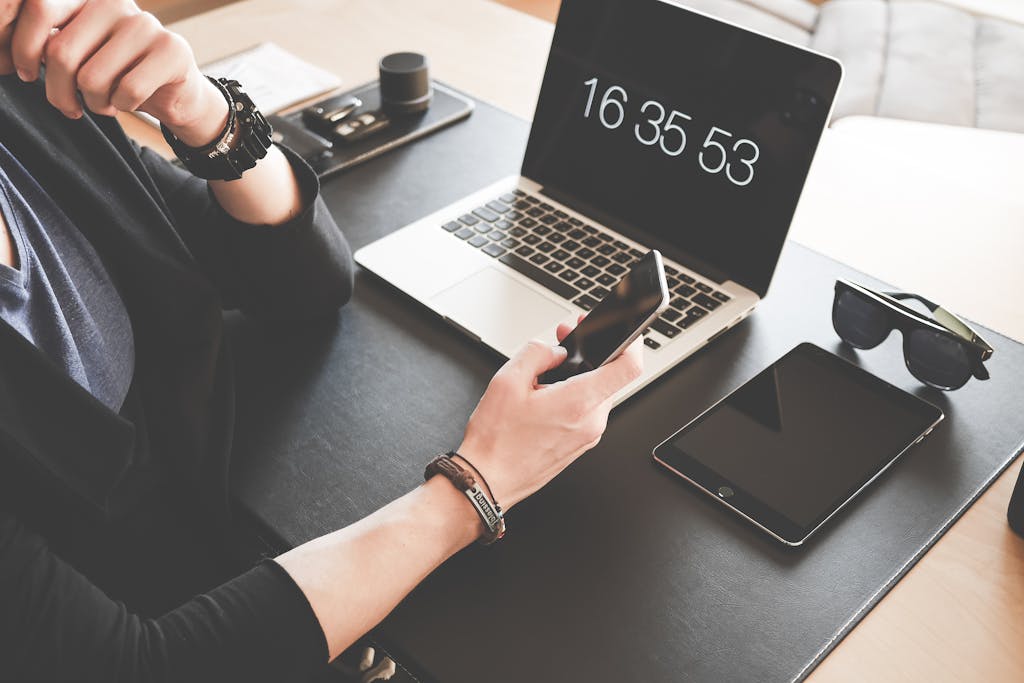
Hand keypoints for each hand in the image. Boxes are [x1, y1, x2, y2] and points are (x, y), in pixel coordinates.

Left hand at [0, 0, 226, 144]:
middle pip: (61, 52)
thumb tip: (4, 59)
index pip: (39, 8)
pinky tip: (126, 103)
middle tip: (68, 106)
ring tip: (103, 103)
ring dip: (93, 103)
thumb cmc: (117, 74)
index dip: (21, 47)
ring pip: (92, 77)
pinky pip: (127, 91)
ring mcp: (145, 24)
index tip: (23, 74)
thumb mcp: (77, 54)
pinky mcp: (171, 50)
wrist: (175, 92)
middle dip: (58, 91)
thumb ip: (48, 45)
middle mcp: (114, 2)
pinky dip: (121, 107)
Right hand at [458, 320, 643, 509]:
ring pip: (596, 394)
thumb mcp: (507, 381)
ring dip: (578, 377)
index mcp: (578, 403)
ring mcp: (588, 436)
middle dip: (588, 355)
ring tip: (544, 376)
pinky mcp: (580, 445)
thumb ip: (536, 353)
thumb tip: (555, 350)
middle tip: (563, 341)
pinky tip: (545, 397)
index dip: (631, 342)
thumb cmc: (496, 441)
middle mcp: (591, 422)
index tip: (623, 332)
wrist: (488, 480)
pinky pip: (587, 412)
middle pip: (609, 377)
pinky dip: (573, 397)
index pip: (628, 368)